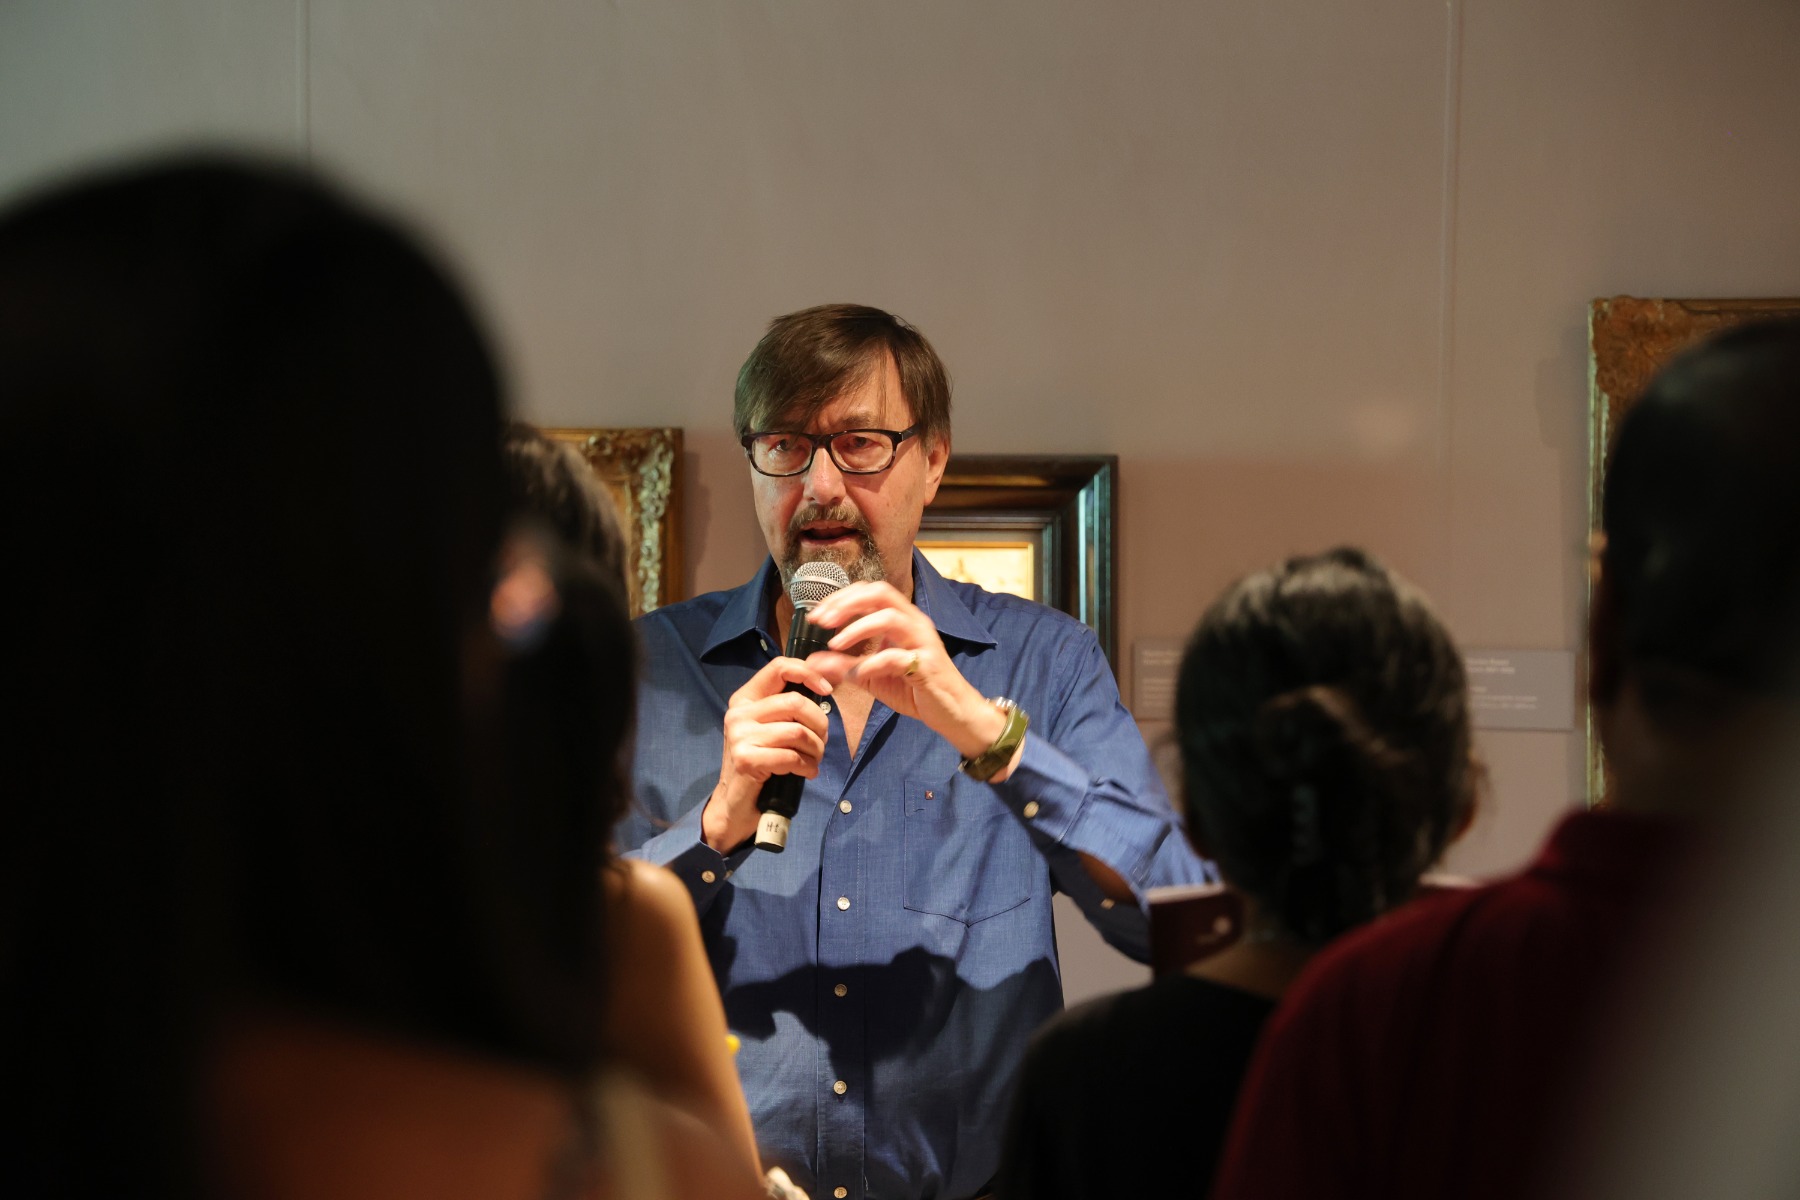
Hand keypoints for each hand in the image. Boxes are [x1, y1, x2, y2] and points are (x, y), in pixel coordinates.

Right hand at [704, 656, 833, 850]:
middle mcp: (739, 712)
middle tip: (822, 741)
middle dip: (819, 724)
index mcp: (745, 698)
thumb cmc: (761, 762)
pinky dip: (807, 766)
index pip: (779, 667)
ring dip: (816, 749)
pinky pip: (791, 756)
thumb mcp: (770, 728)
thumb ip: (788, 709)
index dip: (808, 674)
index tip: (828, 690)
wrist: (736, 803)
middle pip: (795, 702)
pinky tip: (806, 772)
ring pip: (797, 731)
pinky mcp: (746, 759)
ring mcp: (739, 735)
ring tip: (814, 760)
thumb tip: (825, 687)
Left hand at [806, 581, 1010, 762]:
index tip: (816, 614)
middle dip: (847, 603)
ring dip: (858, 627)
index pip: (870, 592)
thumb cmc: (915, 690)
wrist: (952, 714)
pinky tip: (856, 673)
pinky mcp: (927, 666)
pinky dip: (873, 663)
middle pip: (881, 594)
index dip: (841, 598)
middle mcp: (914, 623)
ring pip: (891, 617)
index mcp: (902, 620)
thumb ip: (844, 666)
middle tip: (822, 620)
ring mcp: (923, 642)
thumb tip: (812, 660)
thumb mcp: (872, 677)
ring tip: (836, 644)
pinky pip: (898, 657)